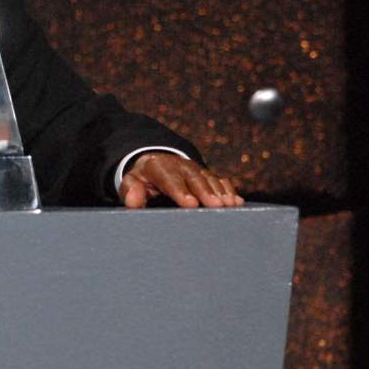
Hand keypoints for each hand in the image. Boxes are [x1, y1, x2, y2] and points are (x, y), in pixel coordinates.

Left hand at [119, 152, 243, 208]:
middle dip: (206, 192)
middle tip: (216, 206)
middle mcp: (180, 165)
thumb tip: (133, 201)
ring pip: (209, 178)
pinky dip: (229, 190)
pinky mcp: (207, 174)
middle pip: (194, 178)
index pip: (169, 178)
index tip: (190, 204)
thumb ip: (130, 190)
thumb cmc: (142, 178)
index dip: (180, 191)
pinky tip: (237, 202)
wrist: (156, 163)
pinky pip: (220, 180)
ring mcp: (195, 169)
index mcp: (158, 166)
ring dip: (221, 192)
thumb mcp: (131, 182)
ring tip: (229, 205)